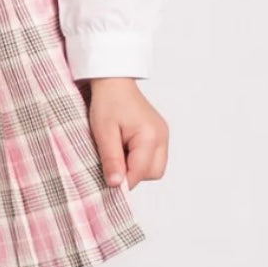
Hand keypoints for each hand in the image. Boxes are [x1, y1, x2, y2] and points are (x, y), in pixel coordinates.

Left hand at [82, 77, 168, 191]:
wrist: (114, 82)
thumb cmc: (108, 102)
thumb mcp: (103, 132)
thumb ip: (111, 159)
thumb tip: (116, 184)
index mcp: (150, 135)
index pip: (140, 172)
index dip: (123, 181)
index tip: (107, 180)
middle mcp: (162, 136)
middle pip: (153, 173)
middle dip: (133, 174)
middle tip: (113, 162)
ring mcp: (163, 135)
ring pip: (155, 168)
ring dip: (136, 167)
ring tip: (118, 151)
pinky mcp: (160, 135)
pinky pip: (153, 158)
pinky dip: (139, 159)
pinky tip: (125, 148)